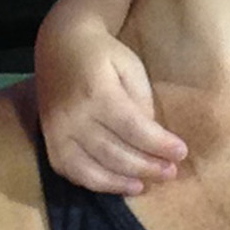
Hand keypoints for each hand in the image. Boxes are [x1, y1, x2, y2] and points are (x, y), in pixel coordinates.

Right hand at [35, 23, 186, 195]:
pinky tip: (117, 184)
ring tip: (146, 185)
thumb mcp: (131, 67)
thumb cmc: (104, 54)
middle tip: (171, 172)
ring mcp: (56, 131)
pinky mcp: (48, 140)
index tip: (181, 152)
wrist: (61, 44)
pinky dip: (94, 183)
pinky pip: (69, 171)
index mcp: (97, 93)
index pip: (133, 128)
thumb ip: (142, 102)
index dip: (159, 144)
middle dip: (146, 166)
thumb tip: (151, 139)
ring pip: (91, 169)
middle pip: (114, 152)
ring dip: (122, 182)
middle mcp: (73, 116)